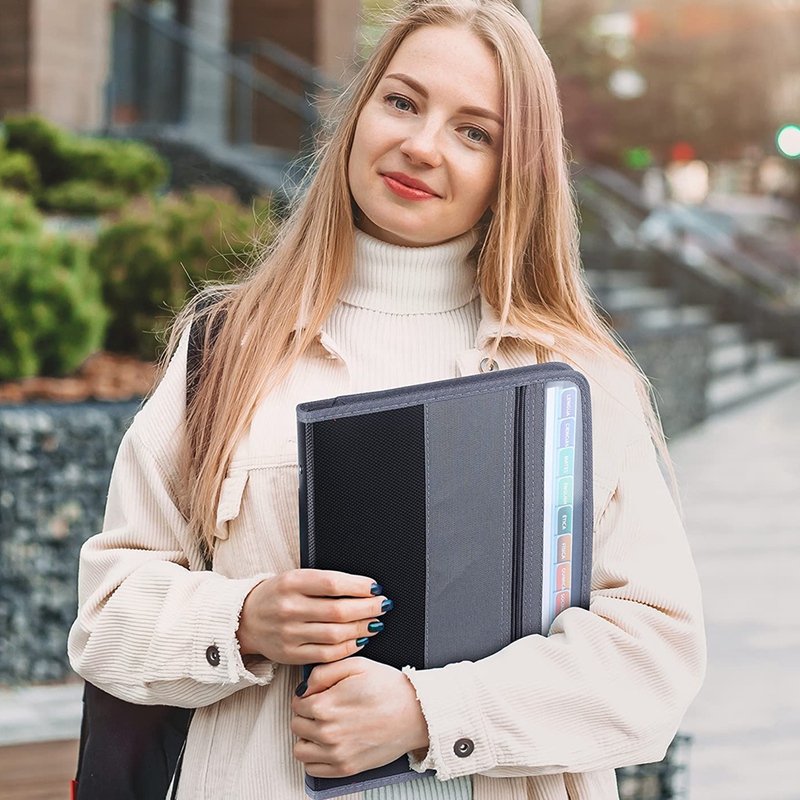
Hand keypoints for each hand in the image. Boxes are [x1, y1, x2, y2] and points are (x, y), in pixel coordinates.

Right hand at [236, 569, 389, 664]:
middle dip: (368, 608)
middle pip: (339, 610)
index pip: (333, 583)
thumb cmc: (278, 595)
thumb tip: (364, 587)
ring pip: (336, 634)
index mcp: (291, 583)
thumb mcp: (295, 578)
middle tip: (383, 605)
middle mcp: (290, 608)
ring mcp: (290, 634)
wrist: (245, 620)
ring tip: (376, 622)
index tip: (376, 587)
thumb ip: (325, 582)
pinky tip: (360, 639)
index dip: (359, 586)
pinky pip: (327, 654)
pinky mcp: (291, 655)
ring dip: (362, 628)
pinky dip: (348, 647)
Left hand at [291, 657, 428, 777]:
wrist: (415, 713)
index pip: (297, 703)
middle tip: (323, 708)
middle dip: (306, 714)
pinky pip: (312, 769)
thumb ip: (323, 672)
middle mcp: (327, 733)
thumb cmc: (388, 687)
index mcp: (325, 706)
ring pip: (300, 749)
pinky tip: (328, 744)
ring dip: (307, 737)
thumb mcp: (356, 665)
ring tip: (323, 726)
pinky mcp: (346, 768)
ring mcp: (336, 753)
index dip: (307, 695)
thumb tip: (304, 687)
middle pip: (296, 724)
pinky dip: (315, 757)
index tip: (319, 694)